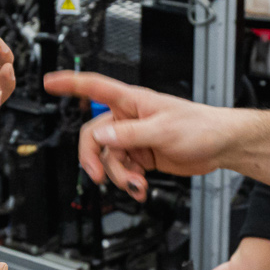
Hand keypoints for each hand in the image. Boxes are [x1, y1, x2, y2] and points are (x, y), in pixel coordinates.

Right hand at [42, 70, 243, 200]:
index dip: (70, 83)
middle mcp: (129, 118)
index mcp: (132, 102)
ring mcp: (134, 138)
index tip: (49, 82)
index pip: (95, 87)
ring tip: (136, 185)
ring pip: (108, 158)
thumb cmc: (200, 127)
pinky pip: (122, 169)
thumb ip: (130, 135)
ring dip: (118, 175)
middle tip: (99, 176)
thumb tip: (103, 136)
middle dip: (95, 158)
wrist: (220, 145)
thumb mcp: (162, 130)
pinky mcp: (141, 155)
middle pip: (94, 136)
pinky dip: (128, 181)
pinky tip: (140, 186)